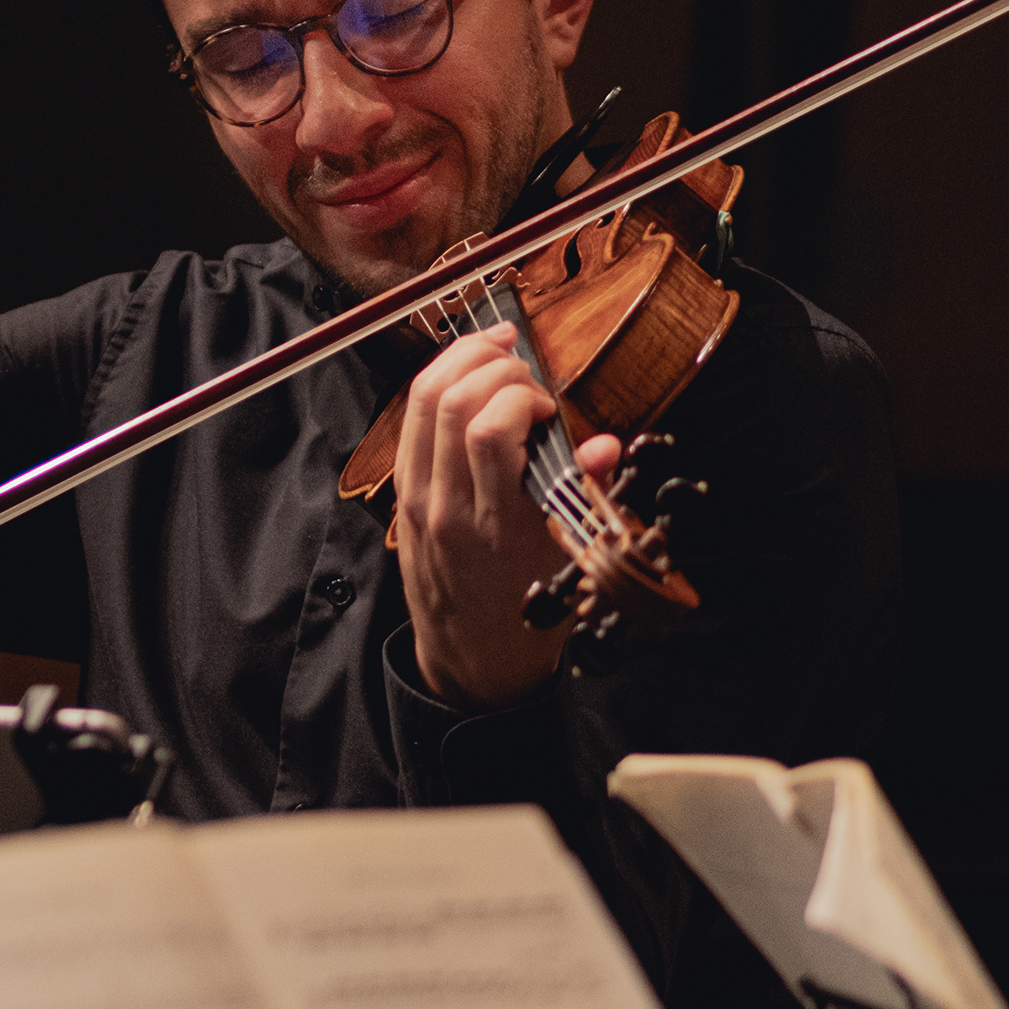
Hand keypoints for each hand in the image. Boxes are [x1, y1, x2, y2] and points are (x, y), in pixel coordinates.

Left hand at [389, 332, 620, 709]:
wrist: (473, 657)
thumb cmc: (527, 611)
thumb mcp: (569, 558)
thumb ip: (584, 494)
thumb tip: (604, 444)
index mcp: (496, 524)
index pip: (490, 431)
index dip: (522, 396)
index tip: (549, 405)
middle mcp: (447, 506)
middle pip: (450, 402)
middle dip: (492, 365)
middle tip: (525, 372)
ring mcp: (418, 498)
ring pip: (422, 402)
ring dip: (459, 361)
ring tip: (497, 352)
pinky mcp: (404, 494)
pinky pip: (412, 422)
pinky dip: (439, 386)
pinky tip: (468, 377)